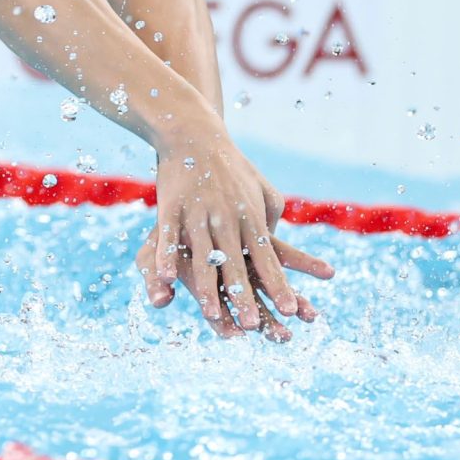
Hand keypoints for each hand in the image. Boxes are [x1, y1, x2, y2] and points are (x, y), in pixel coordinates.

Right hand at [137, 122, 330, 338]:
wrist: (193, 133)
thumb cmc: (231, 166)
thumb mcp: (262, 188)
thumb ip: (272, 219)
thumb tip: (278, 247)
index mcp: (251, 216)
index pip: (269, 258)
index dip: (279, 285)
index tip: (291, 311)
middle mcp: (226, 217)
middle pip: (238, 264)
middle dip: (246, 297)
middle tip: (256, 326)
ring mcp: (197, 212)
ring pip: (204, 257)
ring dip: (208, 288)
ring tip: (213, 316)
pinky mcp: (171, 206)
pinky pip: (169, 237)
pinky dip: (168, 258)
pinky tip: (168, 279)